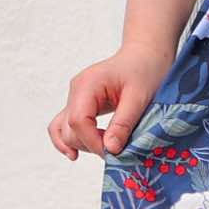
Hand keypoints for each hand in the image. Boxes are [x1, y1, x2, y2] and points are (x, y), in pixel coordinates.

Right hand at [48, 40, 175, 159]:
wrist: (146, 55)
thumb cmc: (146, 69)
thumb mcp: (139, 97)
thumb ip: (123, 123)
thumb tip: (111, 150)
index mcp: (88, 84)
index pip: (78, 121)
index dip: (93, 141)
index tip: (113, 152)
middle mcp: (76, 90)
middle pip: (69, 128)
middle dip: (90, 144)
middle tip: (116, 150)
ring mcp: (76, 96)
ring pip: (63, 129)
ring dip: (81, 144)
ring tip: (104, 151)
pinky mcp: (81, 103)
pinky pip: (66, 124)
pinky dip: (71, 139)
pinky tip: (77, 152)